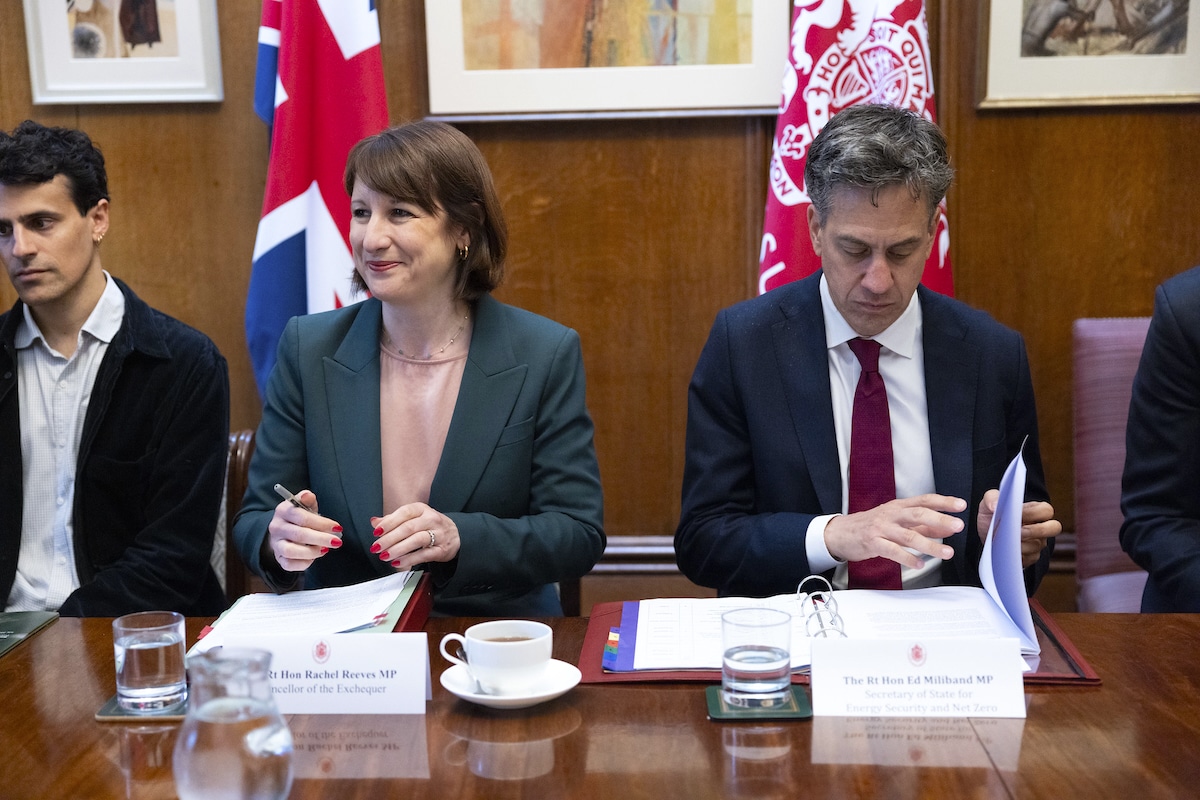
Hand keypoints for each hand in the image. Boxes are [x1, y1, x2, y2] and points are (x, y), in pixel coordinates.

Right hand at [265, 490, 343, 571]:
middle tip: (337, 542)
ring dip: (312, 552)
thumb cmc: (299, 518)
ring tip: (325, 550)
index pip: (302, 517)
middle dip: (321, 538)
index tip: (337, 527)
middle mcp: (277, 527)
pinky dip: (303, 563)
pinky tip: (314, 558)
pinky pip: (289, 564)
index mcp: (283, 510)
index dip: (321, 523)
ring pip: (291, 551)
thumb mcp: (304, 505)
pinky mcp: (278, 558)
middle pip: (299, 534)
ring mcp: (276, 544)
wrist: (283, 531)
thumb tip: (308, 495)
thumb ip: (308, 500)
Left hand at [370, 502, 460, 569]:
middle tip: (376, 547)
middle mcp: (431, 519)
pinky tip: (398, 563)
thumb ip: (392, 520)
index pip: (404, 513)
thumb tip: (374, 522)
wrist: (455, 535)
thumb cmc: (428, 526)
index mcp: (421, 509)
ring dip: (398, 549)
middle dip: (390, 538)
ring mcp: (438, 534)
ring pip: (417, 540)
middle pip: (408, 528)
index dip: (389, 523)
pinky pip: (424, 554)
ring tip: (385, 556)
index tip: (376, 532)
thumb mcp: (412, 519)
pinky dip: (410, 559)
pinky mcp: (442, 549)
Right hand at [823, 494, 964, 568]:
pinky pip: (893, 551)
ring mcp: (881, 528)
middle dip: (940, 519)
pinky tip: (920, 564)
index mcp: (899, 506)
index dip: (943, 502)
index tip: (961, 505)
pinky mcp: (873, 543)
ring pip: (909, 535)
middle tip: (958, 526)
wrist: (841, 533)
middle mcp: (891, 514)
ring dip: (930, 544)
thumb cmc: (871, 526)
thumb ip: (922, 524)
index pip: (924, 500)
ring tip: (946, 553)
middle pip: (918, 514)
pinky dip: (908, 558)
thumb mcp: (897, 521)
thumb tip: (946, 526)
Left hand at [976, 489, 1060, 567]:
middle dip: (1038, 530)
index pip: (1046, 510)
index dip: (1034, 512)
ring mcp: (1037, 543)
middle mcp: (1040, 526)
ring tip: (1008, 543)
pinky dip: (1018, 555)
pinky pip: (1030, 558)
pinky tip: (1007, 552)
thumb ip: (991, 498)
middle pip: (1054, 528)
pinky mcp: (1030, 557)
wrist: (984, 535)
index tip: (1018, 514)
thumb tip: (994, 506)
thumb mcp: (988, 503)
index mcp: (1034, 510)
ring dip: (1023, 544)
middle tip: (1020, 532)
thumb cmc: (992, 516)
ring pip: (1039, 545)